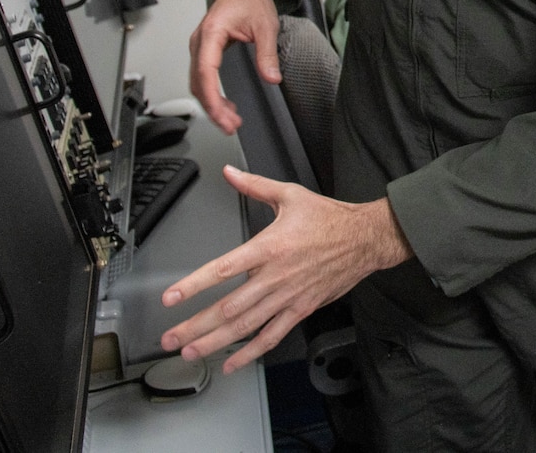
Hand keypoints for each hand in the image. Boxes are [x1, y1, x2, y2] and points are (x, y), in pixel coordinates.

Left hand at [160, 166, 411, 372]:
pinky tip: (232, 362)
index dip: (195, 285)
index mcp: (270, 247)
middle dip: (196, 326)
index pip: (223, 269)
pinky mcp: (301, 309)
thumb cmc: (330, 219)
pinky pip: (272, 336)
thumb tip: (230, 173)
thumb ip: (255, 186)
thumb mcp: (291, 195)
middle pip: (229, 307)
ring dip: (215, 342)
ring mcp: (288, 297)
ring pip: (246, 326)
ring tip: (190, 352)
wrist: (365, 239)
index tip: (171, 298)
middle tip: (170, 338)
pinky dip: (251, 352)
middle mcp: (276, 276)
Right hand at [190, 0, 278, 133]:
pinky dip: (211, 94)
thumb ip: (267, 54)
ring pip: (198, 82)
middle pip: (198, 83)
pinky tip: (225, 105)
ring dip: (211, 103)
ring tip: (230, 120)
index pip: (206, 72)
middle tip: (230, 125)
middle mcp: (200, 41)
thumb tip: (271, 78)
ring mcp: (200, 46)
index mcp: (212, 33)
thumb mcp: (266, 26)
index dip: (212, 98)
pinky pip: (202, 76)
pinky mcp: (204, 50)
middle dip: (213, 108)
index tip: (223, 115)